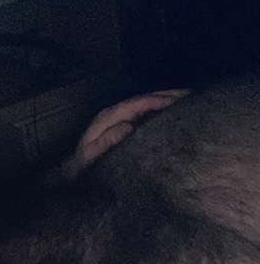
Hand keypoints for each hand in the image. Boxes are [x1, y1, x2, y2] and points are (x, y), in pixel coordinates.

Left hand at [61, 89, 189, 178]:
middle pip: (143, 99)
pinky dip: (160, 108)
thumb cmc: (82, 165)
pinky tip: (174, 110)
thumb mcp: (91, 155)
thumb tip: (128, 126)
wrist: (72, 170)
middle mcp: (113, 113)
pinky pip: (144, 112)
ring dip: (166, 98)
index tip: (177, 100)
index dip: (156, 100)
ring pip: (145, 103)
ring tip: (189, 98)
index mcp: (107, 117)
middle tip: (192, 93)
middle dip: (167, 94)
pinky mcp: (122, 123)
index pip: (136, 104)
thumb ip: (107, 140)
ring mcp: (118, 117)